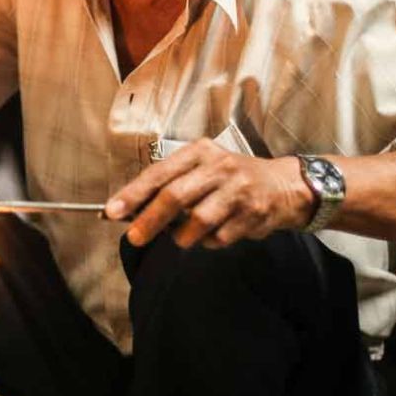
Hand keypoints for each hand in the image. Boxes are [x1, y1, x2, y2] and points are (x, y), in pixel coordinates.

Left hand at [103, 140, 314, 249]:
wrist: (283, 185)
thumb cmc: (230, 179)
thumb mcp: (201, 169)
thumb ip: (168, 185)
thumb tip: (127, 210)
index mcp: (199, 152)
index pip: (159, 173)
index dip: (134, 193)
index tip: (113, 211)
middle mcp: (219, 167)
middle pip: (175, 196)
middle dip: (150, 220)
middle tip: (134, 237)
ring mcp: (238, 190)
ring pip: (197, 222)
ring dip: (183, 236)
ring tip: (183, 236)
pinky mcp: (253, 214)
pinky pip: (219, 238)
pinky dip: (209, 243)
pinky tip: (214, 234)